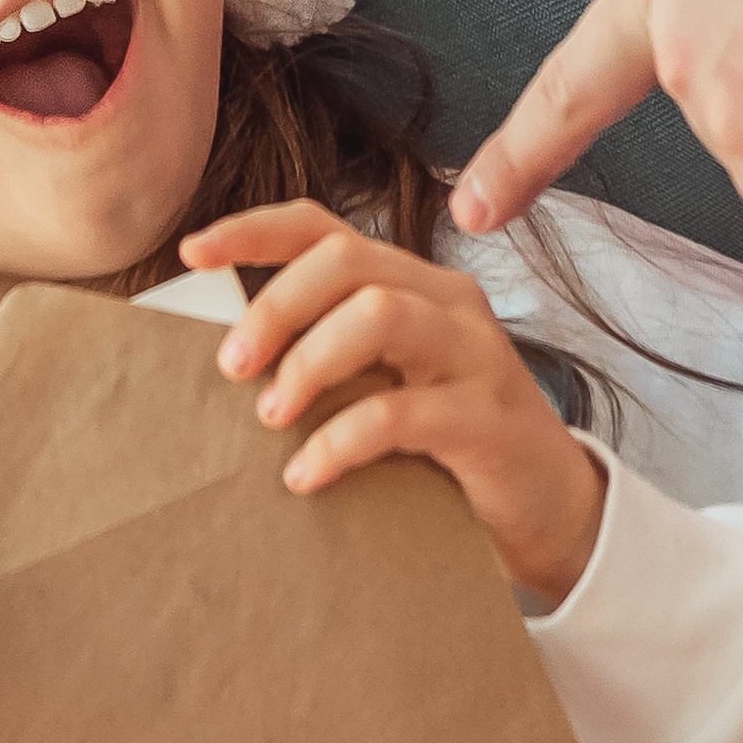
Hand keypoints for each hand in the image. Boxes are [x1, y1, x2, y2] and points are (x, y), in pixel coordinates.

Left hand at [179, 201, 607, 604]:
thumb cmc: (446, 448)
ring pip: (380, 314)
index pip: (325, 229)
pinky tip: (305, 476)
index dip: (253, 230)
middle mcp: (446, 302)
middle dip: (275, 305)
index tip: (189, 252)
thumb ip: (326, 361)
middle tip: (231, 366)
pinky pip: (401, 411)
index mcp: (411, 285)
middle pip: (348, 262)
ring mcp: (475, 354)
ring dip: (309, 361)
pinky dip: (340, 440)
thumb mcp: (382, 387)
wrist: (553, 513)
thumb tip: (222, 362)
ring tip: (269, 417)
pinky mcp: (491, 417)